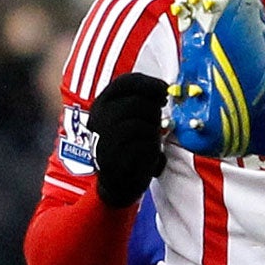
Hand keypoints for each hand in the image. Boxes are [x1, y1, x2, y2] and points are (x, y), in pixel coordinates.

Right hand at [89, 72, 169, 208]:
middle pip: (138, 102)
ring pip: (142, 123)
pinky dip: (152, 148)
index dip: (149, 83)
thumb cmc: (129, 147)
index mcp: (102, 103)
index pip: (126, 82)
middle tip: (156, 123)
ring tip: (149, 140)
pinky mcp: (115, 155)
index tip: (164, 90)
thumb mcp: (130, 119)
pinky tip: (147, 153)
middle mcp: (100, 117)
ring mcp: (105, 136)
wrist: (118, 182)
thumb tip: (163, 90)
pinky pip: (144, 144)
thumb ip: (141, 102)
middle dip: (154, 112)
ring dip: (153, 131)